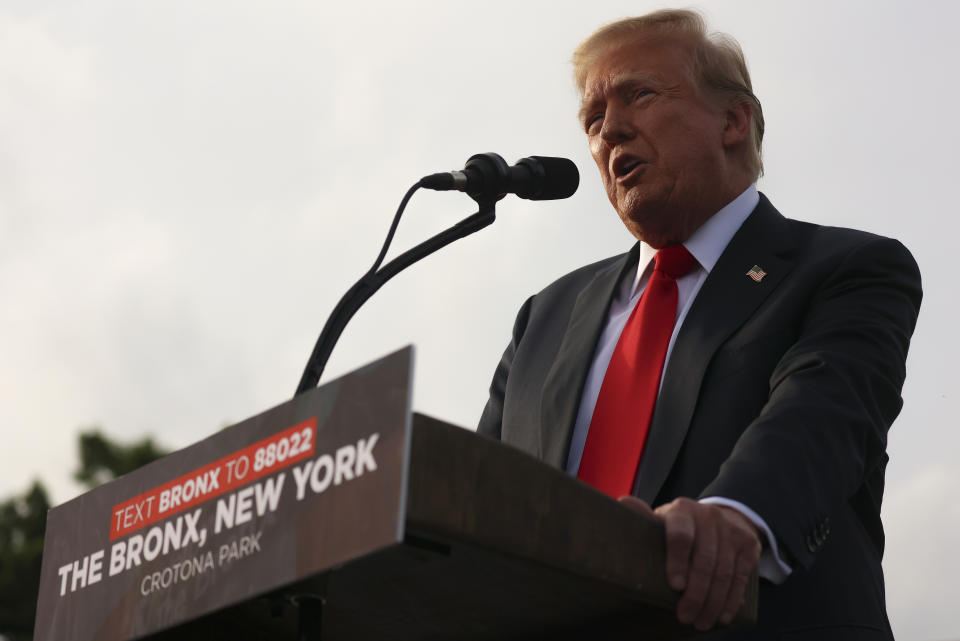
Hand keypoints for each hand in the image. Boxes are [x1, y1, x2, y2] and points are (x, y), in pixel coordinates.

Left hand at [619, 496, 760, 629]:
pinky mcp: (748, 544)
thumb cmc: (680, 526)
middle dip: (695, 593)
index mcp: (682, 510)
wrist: (719, 516)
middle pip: (704, 559)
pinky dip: (732, 600)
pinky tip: (722, 616)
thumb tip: (623, 503)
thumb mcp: (662, 520)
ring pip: (724, 572)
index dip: (678, 561)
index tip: (675, 586)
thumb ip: (643, 516)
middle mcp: (708, 516)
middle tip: (685, 616)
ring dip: (713, 602)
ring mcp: (731, 529)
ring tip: (701, 622)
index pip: (681, 535)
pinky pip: (741, 577)